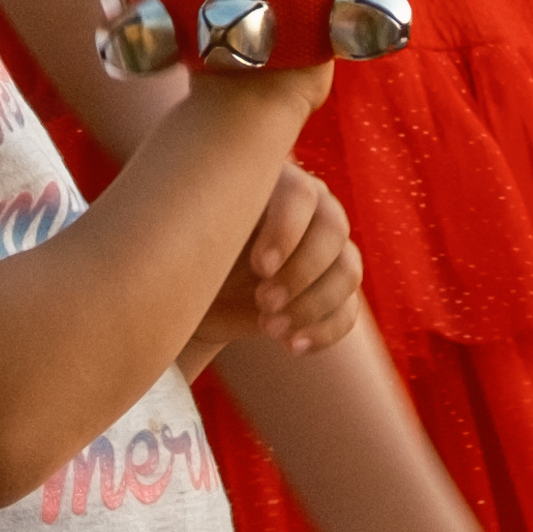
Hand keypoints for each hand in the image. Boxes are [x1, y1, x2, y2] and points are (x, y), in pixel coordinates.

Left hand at [199, 165, 364, 368]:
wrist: (194, 296)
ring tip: (270, 329)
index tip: (259, 268)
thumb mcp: (187, 236)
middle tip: (263, 303)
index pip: (300, 196)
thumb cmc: (184, 256)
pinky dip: (325, 332)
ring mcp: (328, 250)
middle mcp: (311, 209)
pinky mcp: (331, 290)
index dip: (286, 232)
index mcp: (274, 184)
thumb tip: (209, 218)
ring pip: (347, 271)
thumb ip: (202, 219)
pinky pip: (348, 310)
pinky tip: (291, 347)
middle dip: (301, 273)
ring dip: (313, 306)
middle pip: (333, 231)